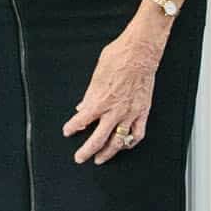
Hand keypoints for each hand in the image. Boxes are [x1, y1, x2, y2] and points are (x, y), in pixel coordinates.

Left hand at [62, 26, 161, 164]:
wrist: (140, 51)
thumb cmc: (118, 57)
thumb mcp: (97, 73)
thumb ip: (90, 94)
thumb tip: (83, 107)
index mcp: (101, 99)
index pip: (82, 120)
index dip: (72, 128)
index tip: (67, 132)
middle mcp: (115, 110)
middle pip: (98, 139)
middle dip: (87, 151)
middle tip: (80, 158)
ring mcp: (131, 113)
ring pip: (119, 141)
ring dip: (108, 152)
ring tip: (101, 158)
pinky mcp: (143, 111)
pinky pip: (138, 134)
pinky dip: (130, 142)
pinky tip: (125, 145)